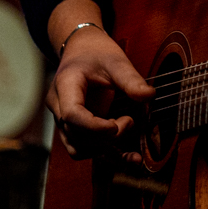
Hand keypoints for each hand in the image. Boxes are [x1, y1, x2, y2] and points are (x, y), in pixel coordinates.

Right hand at [46, 18, 153, 162]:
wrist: (81, 50)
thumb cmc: (97, 52)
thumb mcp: (116, 60)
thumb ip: (130, 79)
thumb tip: (149, 96)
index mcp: (65, 85)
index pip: (72, 115)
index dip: (94, 127)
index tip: (118, 126)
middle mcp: (58, 106)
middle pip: (76, 135)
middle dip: (106, 137)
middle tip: (130, 120)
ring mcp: (64, 120)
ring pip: (78, 149)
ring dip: (105, 150)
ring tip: (129, 130)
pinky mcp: (74, 128)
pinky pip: (85, 149)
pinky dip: (107, 155)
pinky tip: (131, 158)